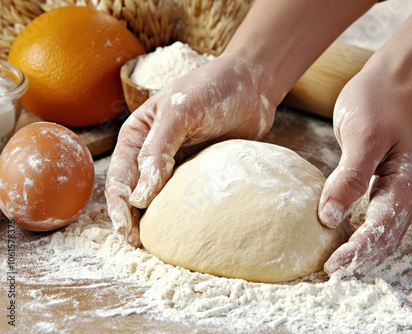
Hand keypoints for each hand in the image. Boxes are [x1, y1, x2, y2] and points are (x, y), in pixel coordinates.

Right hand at [105, 52, 279, 245]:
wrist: (252, 85)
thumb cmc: (211, 89)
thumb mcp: (178, 113)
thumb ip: (156, 152)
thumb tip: (138, 197)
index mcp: (137, 135)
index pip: (120, 177)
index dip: (119, 206)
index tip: (126, 230)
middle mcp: (152, 151)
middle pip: (136, 192)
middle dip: (133, 219)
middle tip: (139, 245)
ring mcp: (177, 162)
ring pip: (160, 197)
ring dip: (156, 219)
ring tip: (158, 244)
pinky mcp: (200, 169)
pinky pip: (186, 194)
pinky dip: (182, 212)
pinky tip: (185, 227)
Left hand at [318, 66, 411, 277]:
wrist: (388, 85)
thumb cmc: (377, 105)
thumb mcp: (362, 137)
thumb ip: (349, 177)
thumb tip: (329, 217)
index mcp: (402, 188)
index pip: (379, 231)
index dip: (355, 251)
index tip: (331, 266)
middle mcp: (402, 198)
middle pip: (382, 242)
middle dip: (358, 262)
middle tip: (328, 276)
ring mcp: (392, 196)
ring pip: (378, 237)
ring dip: (359, 255)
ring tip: (334, 269)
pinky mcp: (379, 191)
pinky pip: (370, 223)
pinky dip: (357, 238)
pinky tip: (339, 244)